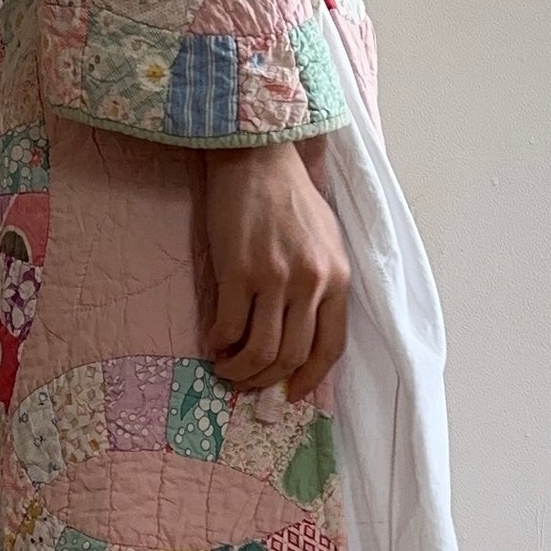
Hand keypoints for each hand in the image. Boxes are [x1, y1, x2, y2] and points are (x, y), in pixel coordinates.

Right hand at [202, 138, 349, 400]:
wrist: (257, 157)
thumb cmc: (290, 197)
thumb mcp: (326, 241)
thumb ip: (321, 284)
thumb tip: (302, 330)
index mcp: (337, 278)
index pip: (330, 347)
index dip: (309, 378)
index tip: (292, 392)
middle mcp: (310, 283)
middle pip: (291, 355)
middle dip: (266, 380)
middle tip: (247, 383)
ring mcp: (275, 278)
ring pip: (260, 350)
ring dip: (240, 370)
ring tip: (226, 368)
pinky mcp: (238, 272)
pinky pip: (229, 327)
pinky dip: (219, 344)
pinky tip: (213, 342)